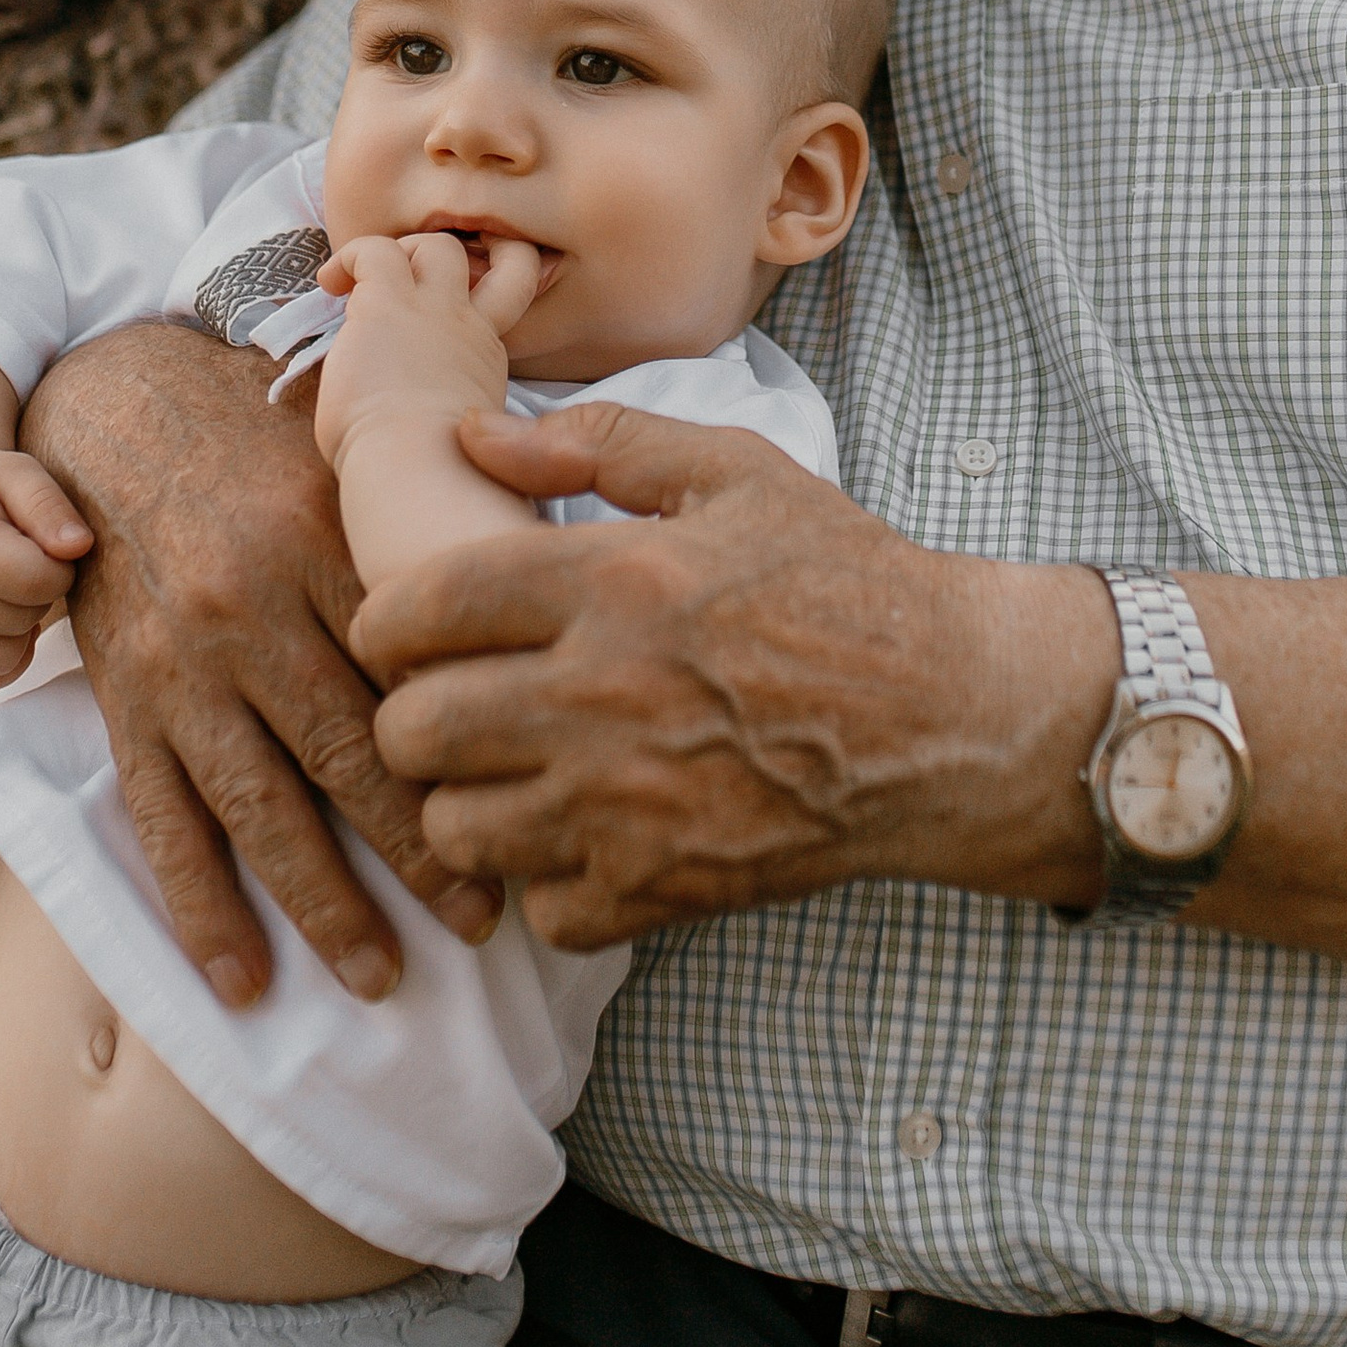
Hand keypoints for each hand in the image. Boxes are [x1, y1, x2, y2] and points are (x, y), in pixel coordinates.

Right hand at [0, 447, 89, 696]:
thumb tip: (78, 547)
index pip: (37, 582)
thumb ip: (50, 506)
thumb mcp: (16, 472)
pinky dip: (1, 656)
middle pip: (23, 621)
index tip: (42, 545)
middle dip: (36, 594)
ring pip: (8, 660)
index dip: (58, 568)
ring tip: (0, 589)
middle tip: (13, 562)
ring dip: (20, 628)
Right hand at [24, 322, 502, 1007]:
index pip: (411, 668)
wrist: (117, 420)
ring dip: (322, 903)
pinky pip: (164, 824)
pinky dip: (201, 909)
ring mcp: (182, 668)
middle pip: (347, 752)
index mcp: (323, 542)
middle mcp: (250, 611)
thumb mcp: (353, 466)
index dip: (471, 748)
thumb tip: (547, 595)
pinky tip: (244, 981)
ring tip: (379, 980)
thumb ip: (435, 528)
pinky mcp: (127, 706)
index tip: (533, 813)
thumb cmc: (266, 451)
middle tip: (484, 921)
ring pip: (260, 807)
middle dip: (419, 849)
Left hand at [314, 231, 541, 471]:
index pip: (508, 298)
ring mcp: (433, 311)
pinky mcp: (387, 305)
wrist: (419, 466)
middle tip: (409, 276)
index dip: (492, 281)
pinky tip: (330, 283)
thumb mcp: (454, 433)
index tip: (457, 296)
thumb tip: (402, 408)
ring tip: (364, 275)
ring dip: (404, 250)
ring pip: (437, 246)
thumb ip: (436, 402)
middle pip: (493, 258)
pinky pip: (372, 252)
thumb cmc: (428, 472)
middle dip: (455, 258)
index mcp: (486, 357)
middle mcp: (470, 326)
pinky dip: (349, 258)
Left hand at [354, 404, 1115, 945]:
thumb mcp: (737, 473)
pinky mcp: (666, 887)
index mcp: (613, 582)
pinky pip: (542, 910)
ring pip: (457, 830)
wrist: (960, 714)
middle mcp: (604, 695)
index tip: (407, 626)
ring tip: (507, 771)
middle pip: (412, 730)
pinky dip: (548, 880)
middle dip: (410, 713)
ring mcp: (631, 804)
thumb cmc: (850, 581)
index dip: (386, 619)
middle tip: (447, 700)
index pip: (419, 606)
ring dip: (467, 802)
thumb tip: (475, 436)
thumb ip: (601, 445)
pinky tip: (583, 833)